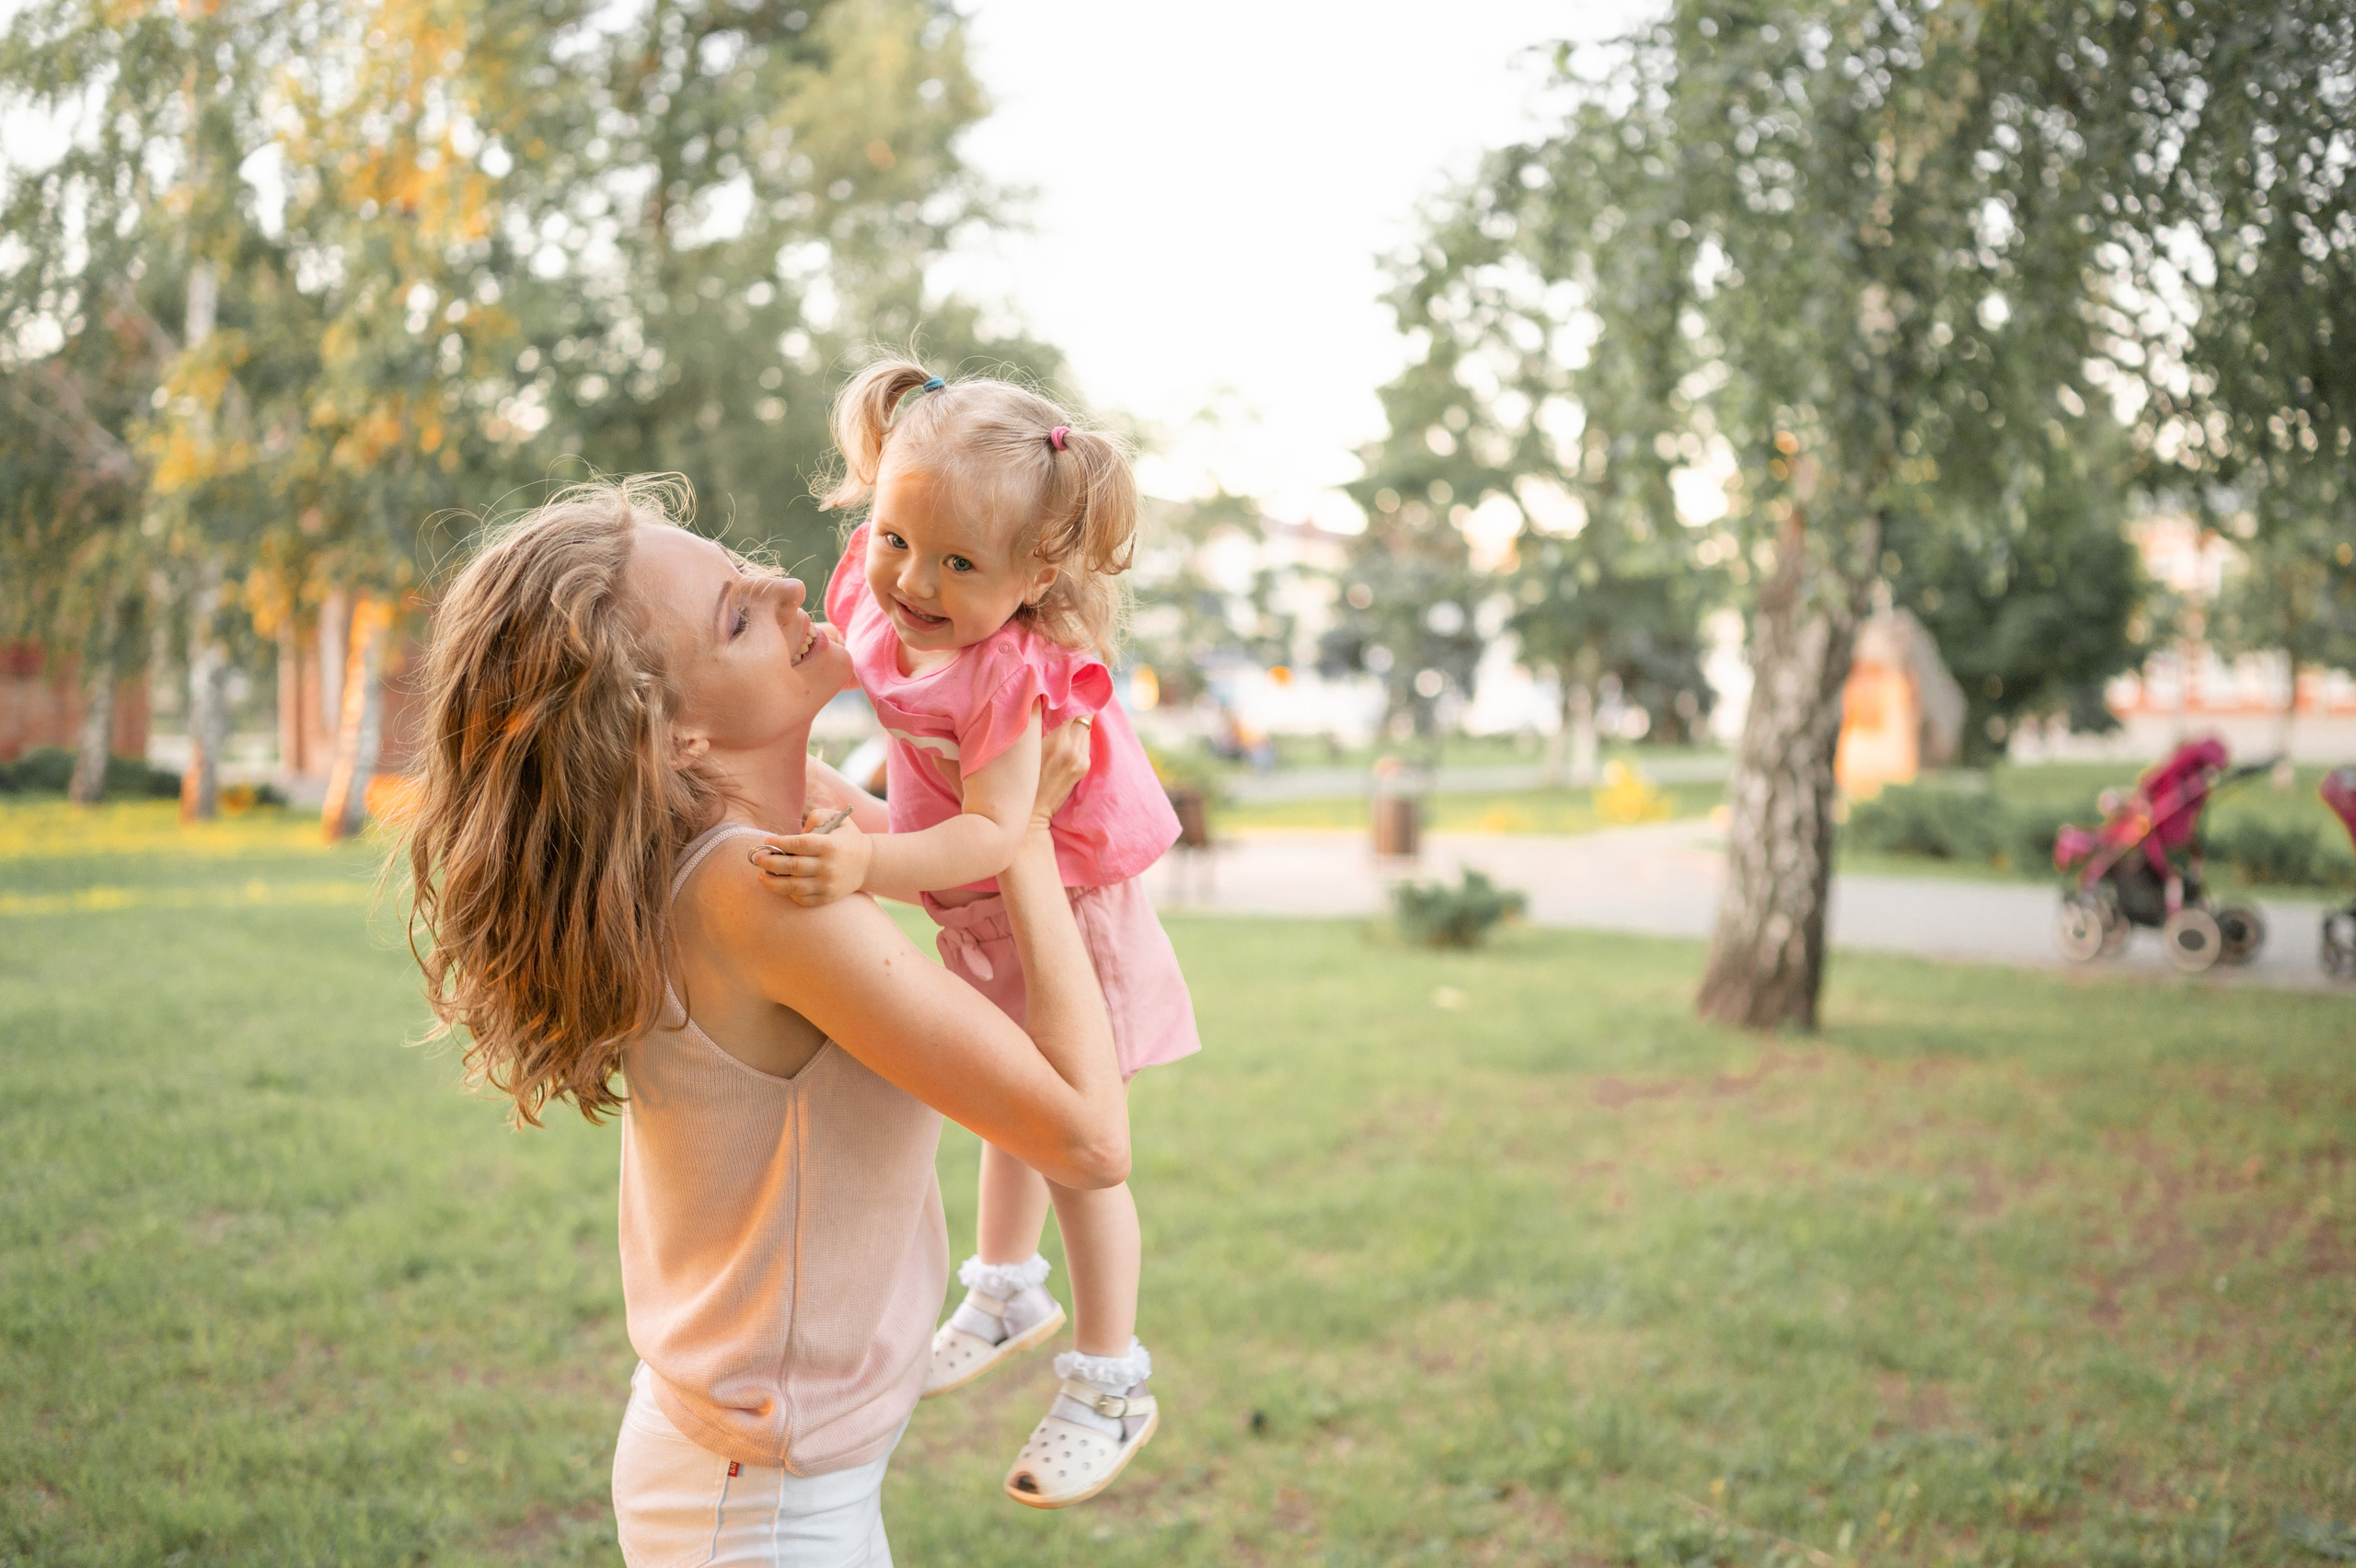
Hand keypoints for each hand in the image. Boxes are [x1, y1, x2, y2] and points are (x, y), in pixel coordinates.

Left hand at [751, 806, 874, 906]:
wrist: (868, 864)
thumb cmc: (846, 838)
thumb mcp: (837, 818)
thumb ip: (817, 816)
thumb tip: (798, 831)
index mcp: (830, 845)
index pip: (798, 844)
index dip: (779, 843)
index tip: (767, 842)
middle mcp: (829, 867)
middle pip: (792, 866)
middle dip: (770, 863)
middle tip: (757, 858)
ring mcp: (828, 885)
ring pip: (793, 887)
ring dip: (773, 882)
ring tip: (762, 876)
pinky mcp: (827, 898)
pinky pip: (802, 899)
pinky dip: (788, 894)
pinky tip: (781, 885)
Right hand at [1032, 707, 1093, 830]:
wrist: (1031, 814)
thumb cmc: (1020, 778)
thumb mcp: (1025, 749)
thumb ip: (1037, 724)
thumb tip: (1041, 699)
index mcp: (1058, 742)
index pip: (1074, 707)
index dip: (1070, 695)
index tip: (1064, 687)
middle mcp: (1074, 749)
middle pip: (1084, 715)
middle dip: (1076, 705)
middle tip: (1065, 697)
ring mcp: (1082, 759)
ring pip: (1085, 727)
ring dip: (1077, 721)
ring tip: (1063, 716)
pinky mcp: (1084, 767)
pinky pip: (1084, 741)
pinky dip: (1077, 735)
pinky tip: (1064, 737)